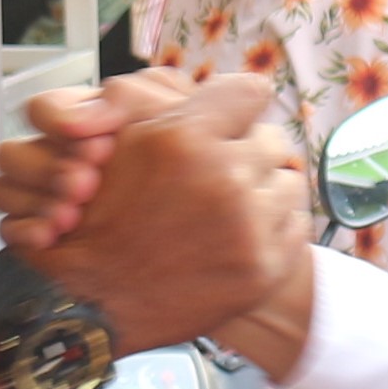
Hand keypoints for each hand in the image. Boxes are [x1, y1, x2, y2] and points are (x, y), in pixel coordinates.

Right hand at [20, 77, 308, 349]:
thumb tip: (245, 88)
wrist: (92, 299)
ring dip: (264, 191)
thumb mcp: (124, 137)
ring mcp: (248, 227)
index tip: (232, 118)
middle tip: (219, 174)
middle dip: (248, 152)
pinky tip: (237, 235)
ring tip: (227, 208)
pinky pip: (295, 225)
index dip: (238, 104)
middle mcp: (223, 178)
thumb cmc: (102, 215)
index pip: (250, 91)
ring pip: (288, 182)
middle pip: (273, 140)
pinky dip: (272, 228)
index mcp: (184, 138)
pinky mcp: (264, 268)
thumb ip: (174, 100)